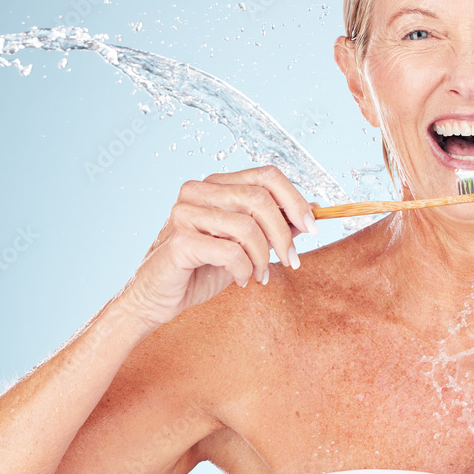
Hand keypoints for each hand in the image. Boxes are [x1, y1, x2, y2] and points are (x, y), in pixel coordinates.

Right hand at [116, 166, 317, 330]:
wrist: (158, 298)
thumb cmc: (201, 270)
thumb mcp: (247, 245)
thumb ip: (275, 224)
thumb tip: (314, 208)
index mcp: (216, 185)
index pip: (266, 175)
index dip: (295, 200)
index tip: (313, 227)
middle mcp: (198, 191)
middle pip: (261, 198)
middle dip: (284, 234)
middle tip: (292, 261)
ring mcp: (185, 212)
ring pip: (247, 226)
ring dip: (264, 257)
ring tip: (260, 276)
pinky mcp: (179, 240)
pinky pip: (230, 251)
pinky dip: (244, 270)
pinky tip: (241, 280)